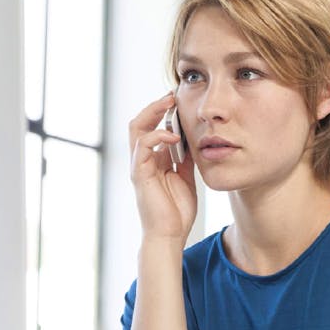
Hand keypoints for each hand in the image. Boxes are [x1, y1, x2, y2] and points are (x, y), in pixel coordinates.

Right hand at [128, 92, 196, 241]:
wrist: (171, 234)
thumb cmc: (178, 210)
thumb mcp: (187, 176)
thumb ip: (186, 157)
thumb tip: (193, 138)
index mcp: (153, 158)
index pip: (152, 126)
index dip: (164, 111)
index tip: (180, 99)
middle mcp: (143, 159)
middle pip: (140, 121)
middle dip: (156, 105)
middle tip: (173, 95)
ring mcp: (139, 165)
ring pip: (136, 128)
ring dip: (153, 112)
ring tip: (169, 104)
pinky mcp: (139, 174)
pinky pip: (143, 146)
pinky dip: (157, 136)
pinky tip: (174, 136)